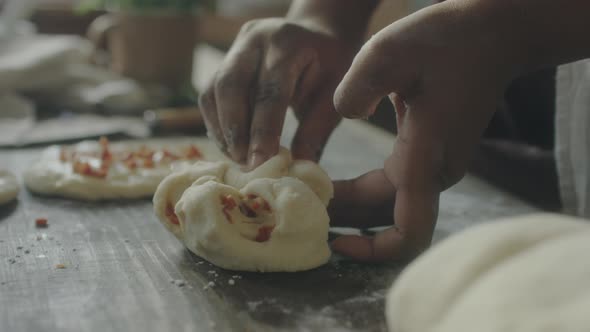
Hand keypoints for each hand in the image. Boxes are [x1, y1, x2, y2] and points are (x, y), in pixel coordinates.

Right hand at [199, 18, 358, 166]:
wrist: (316, 35)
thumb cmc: (329, 67)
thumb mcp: (333, 95)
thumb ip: (316, 130)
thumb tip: (298, 169)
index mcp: (287, 44)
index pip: (270, 90)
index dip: (263, 129)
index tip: (260, 162)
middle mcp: (255, 40)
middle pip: (230, 86)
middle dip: (234, 130)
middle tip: (245, 163)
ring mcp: (236, 48)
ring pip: (214, 91)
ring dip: (223, 130)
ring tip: (239, 158)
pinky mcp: (224, 61)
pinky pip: (210, 95)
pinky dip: (219, 124)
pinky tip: (233, 145)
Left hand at [330, 1, 519, 260]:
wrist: (492, 35)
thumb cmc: (447, 41)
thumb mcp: (391, 53)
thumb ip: (359, 85)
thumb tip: (345, 114)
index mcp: (425, 159)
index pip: (407, 233)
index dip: (372, 251)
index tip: (336, 244)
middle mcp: (434, 172)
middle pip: (385, 221)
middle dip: (343, 223)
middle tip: (299, 212)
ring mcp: (435, 165)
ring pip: (386, 206)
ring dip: (350, 210)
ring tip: (308, 201)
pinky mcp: (432, 154)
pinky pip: (392, 188)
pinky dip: (360, 194)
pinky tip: (331, 184)